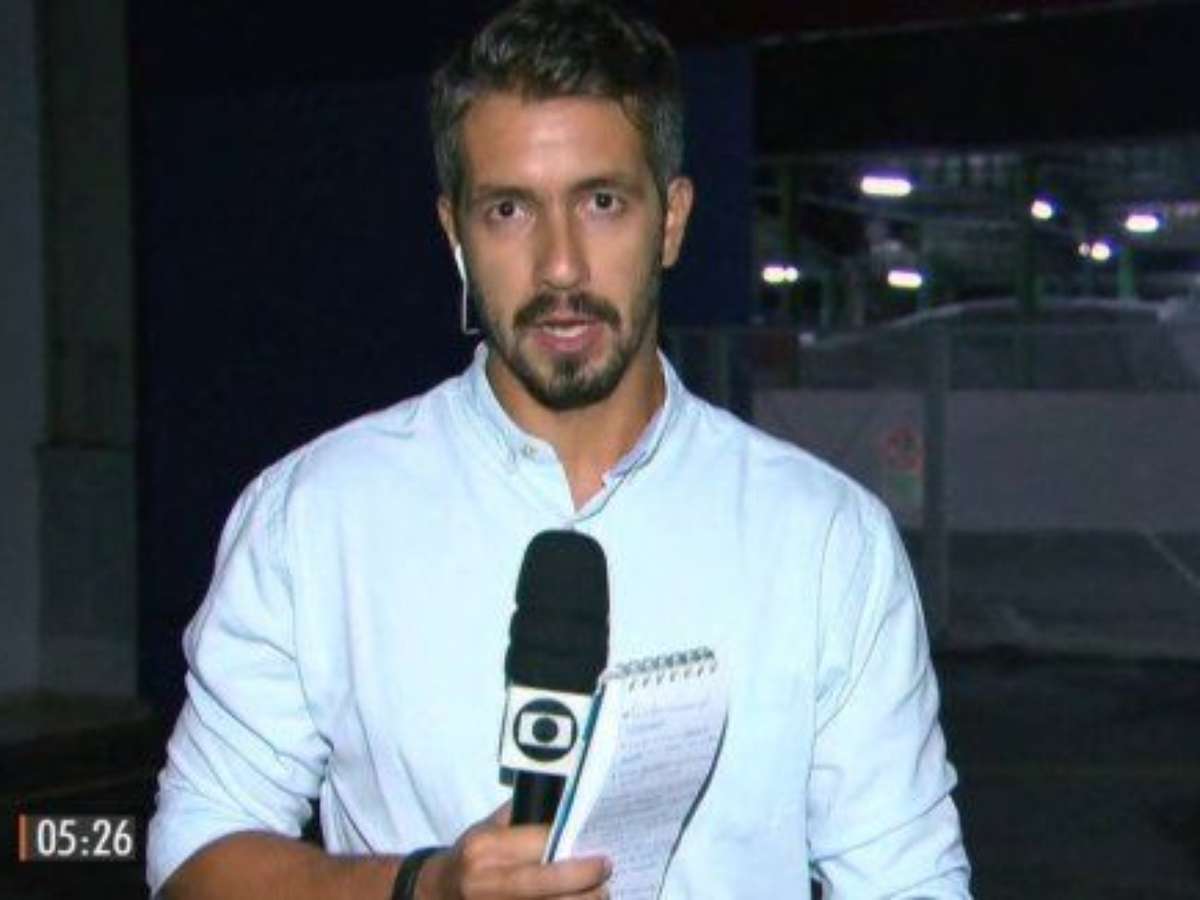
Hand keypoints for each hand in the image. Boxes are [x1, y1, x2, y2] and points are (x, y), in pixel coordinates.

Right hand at [417, 802, 610, 898]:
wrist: (436, 893)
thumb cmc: (471, 855)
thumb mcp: (488, 827)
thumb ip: (522, 816)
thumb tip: (567, 802)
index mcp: (486, 847)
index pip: (538, 843)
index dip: (571, 844)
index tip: (597, 845)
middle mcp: (487, 881)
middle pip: (547, 882)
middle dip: (585, 878)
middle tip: (607, 869)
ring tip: (601, 893)